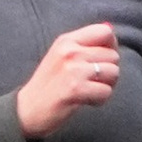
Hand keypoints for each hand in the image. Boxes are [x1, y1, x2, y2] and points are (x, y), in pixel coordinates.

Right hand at [15, 20, 119, 140]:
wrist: (27, 110)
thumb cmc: (48, 84)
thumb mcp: (61, 55)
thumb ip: (84, 45)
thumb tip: (111, 31)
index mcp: (66, 40)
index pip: (104, 31)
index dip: (111, 46)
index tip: (103, 60)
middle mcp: (70, 51)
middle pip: (113, 55)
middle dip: (109, 71)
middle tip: (94, 81)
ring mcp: (73, 70)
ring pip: (113, 72)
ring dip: (106, 86)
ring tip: (89, 90)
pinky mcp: (76, 89)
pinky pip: (106, 91)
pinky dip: (100, 100)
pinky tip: (86, 101)